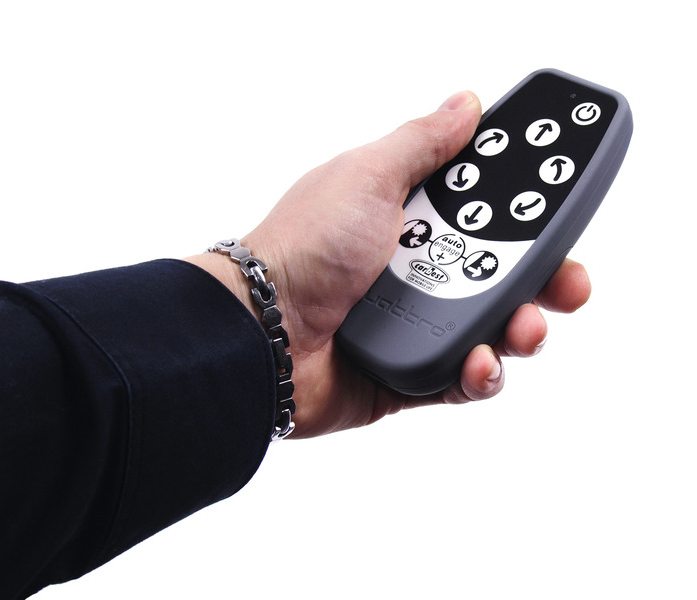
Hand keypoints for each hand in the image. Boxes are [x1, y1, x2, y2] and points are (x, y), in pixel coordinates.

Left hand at [186, 91, 590, 437]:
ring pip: (494, 331)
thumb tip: (465, 105)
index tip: (559, 216)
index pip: (489, 215)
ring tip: (523, 326)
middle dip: (546, 279)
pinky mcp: (410, 375)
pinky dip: (480, 375)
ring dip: (522, 329)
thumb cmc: (305, 246)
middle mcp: (418, 272)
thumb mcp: (368, 176)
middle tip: (567, 282)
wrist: (260, 328)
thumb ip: (423, 143)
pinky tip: (478, 363)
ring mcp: (415, 325)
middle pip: (504, 276)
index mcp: (412, 220)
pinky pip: (463, 380)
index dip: (530, 216)